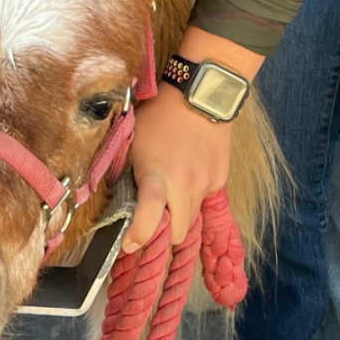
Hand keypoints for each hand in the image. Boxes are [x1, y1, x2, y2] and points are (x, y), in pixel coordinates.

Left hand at [126, 26, 265, 249]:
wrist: (202, 95)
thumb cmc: (160, 116)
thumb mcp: (133, 143)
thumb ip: (127, 173)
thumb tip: (118, 198)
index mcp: (157, 177)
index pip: (150, 218)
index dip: (138, 237)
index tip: (130, 244)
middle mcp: (184, 186)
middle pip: (179, 235)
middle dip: (165, 235)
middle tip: (153, 221)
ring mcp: (205, 185)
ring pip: (193, 218)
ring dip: (180, 215)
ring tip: (171, 193)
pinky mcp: (220, 180)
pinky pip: (205, 200)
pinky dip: (194, 197)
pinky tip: (188, 176)